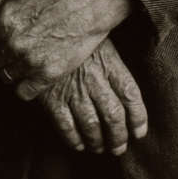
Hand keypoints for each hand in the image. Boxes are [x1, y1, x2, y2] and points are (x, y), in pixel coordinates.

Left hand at [0, 0, 132, 94]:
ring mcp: (30, 60)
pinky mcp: (48, 74)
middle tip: (9, 47)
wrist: (89, 0)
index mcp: (1, 21)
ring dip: (10, 69)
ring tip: (25, 54)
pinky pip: (24, 91)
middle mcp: (12, 43)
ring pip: (6, 77)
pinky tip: (32, 71)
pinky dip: (25, 84)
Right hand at [36, 37, 146, 155]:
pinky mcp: (51, 97)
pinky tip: (78, 144)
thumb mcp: (98, 38)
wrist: (38, 31)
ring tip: (99, 148)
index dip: (138, 117)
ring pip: (91, 124)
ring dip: (97, 142)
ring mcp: (72, 89)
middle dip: (118, 137)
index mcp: (108, 62)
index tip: (139, 132)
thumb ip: (112, 61)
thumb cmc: (73, 36)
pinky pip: (66, 125)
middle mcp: (93, 78)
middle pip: (113, 115)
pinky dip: (73, 139)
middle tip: (119, 148)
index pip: (130, 94)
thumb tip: (127, 89)